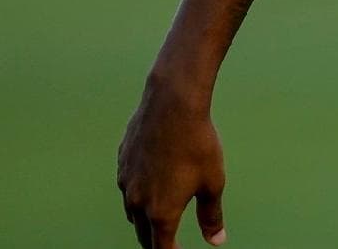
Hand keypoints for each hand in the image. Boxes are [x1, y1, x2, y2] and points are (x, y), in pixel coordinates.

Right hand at [117, 76, 226, 247]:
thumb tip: (216, 240)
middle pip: (143, 233)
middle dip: (155, 241)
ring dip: (143, 217)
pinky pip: (127, 184)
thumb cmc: (197, 144)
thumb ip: (211, 216)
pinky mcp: (122, 160)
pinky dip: (137, 190)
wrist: (172, 104)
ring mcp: (126, 180)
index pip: (161, 248)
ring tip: (155, 216)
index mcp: (160, 212)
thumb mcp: (212, 183)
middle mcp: (137, 201)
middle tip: (167, 242)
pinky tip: (148, 181)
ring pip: (131, 210)